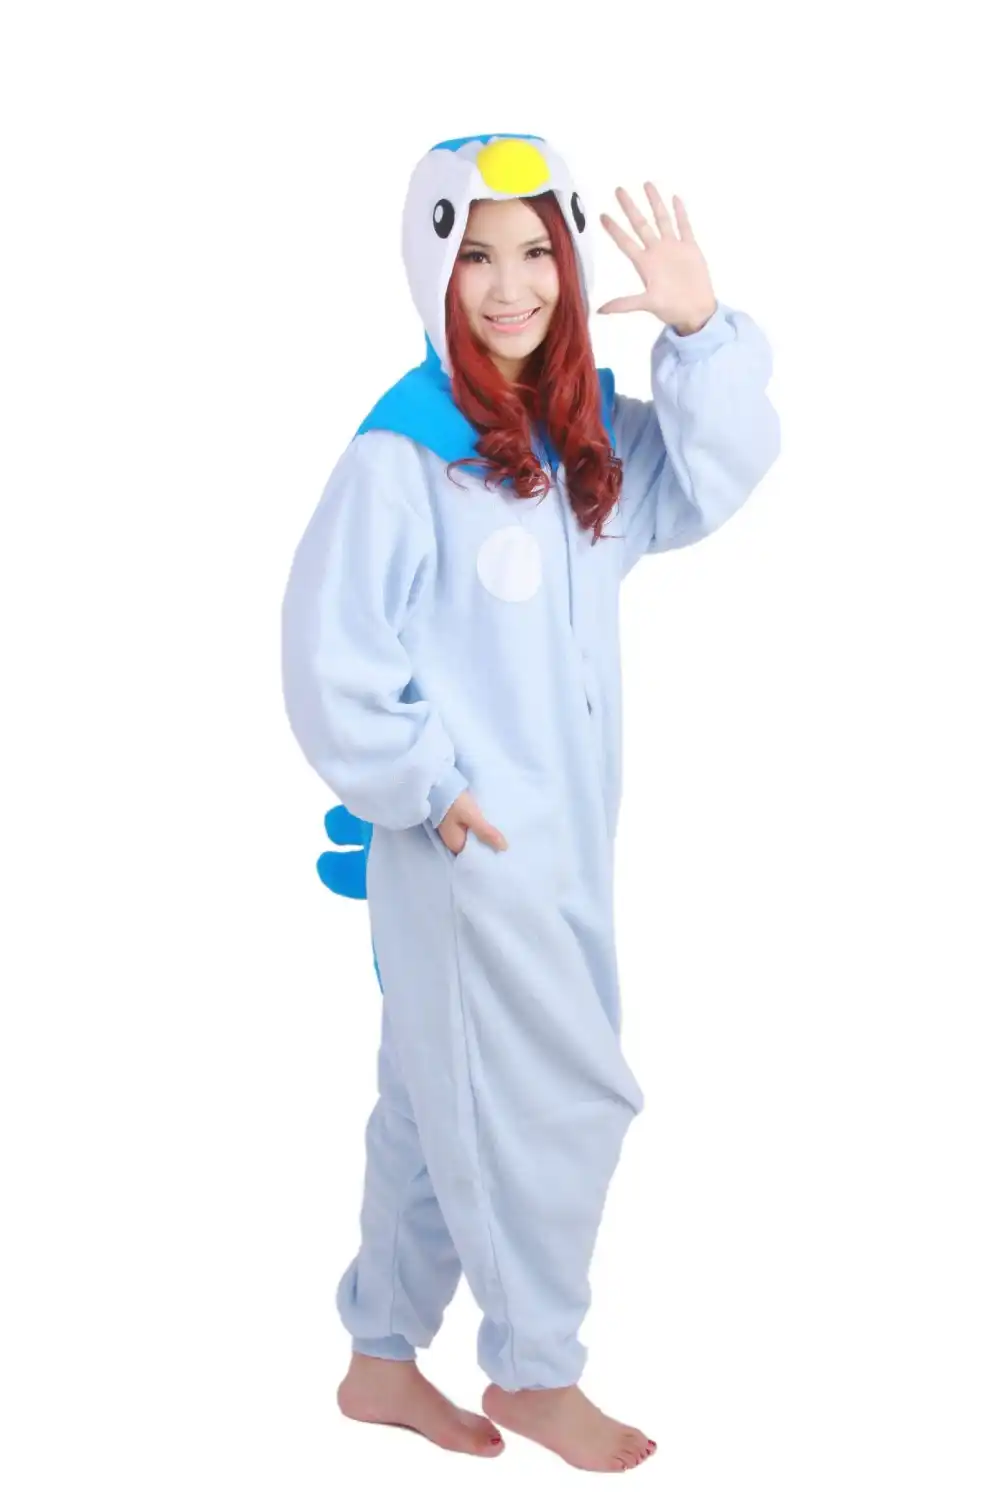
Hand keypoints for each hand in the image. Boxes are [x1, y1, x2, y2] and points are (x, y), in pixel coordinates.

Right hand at [437, 790, 507, 854]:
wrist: (438, 783)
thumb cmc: (454, 801)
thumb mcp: (471, 816)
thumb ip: (485, 832)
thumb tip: (504, 848)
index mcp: (455, 844)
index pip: (475, 857)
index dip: (489, 855)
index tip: (503, 853)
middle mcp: (453, 840)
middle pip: (474, 848)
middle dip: (488, 845)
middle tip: (507, 843)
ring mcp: (454, 830)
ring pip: (474, 838)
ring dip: (485, 835)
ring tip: (503, 834)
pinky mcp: (456, 820)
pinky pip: (471, 829)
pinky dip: (480, 827)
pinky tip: (491, 823)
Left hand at [597, 183, 716, 332]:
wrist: (696, 311)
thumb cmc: (672, 308)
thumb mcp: (647, 304)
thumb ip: (625, 304)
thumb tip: (600, 310)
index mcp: (645, 263)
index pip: (625, 242)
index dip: (614, 229)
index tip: (602, 215)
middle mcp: (657, 252)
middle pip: (641, 224)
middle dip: (630, 207)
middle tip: (618, 190)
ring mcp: (673, 248)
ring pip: (662, 219)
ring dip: (655, 203)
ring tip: (647, 184)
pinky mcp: (690, 248)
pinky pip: (684, 226)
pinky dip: (680, 213)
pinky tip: (675, 198)